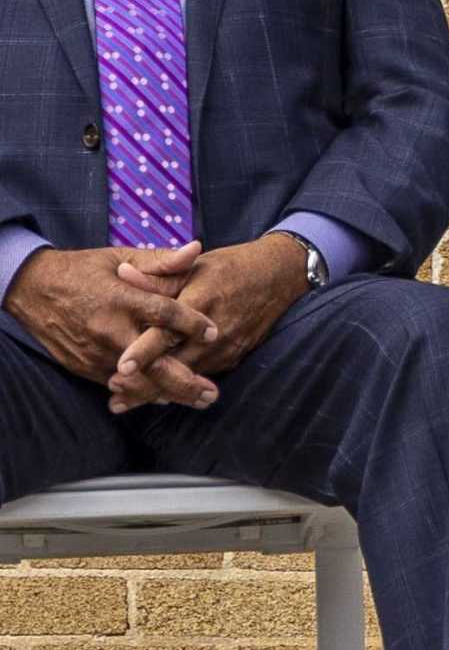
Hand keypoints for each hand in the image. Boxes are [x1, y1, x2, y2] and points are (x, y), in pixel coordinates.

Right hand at [1, 243, 218, 396]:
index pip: (163, 314)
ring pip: (136, 381)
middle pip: (152, 361)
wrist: (33, 289)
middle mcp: (109, 329)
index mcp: (122, 298)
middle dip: (184, 381)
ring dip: (168, 393)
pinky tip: (166, 397)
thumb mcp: (121, 257)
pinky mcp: (84, 366)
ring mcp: (95, 352)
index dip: (191, 323)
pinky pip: (118, 384)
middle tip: (212, 393)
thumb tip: (196, 249)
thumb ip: (161, 261)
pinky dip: (142, 392)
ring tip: (197, 400)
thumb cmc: (84, 270)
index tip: (214, 332)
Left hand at [108, 236, 307, 413]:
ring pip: (187, 378)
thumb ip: (157, 276)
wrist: (278, 277)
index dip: (144, 352)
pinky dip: (177, 387)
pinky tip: (155, 394)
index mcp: (201, 304)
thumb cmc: (229, 268)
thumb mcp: (193, 267)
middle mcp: (215, 333)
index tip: (120, 368)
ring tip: (124, 401)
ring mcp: (226, 349)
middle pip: (174, 366)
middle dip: (143, 383)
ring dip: (156, 390)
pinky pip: (201, 376)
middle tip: (113, 390)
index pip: (168, 334)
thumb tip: (121, 274)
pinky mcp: (233, 358)